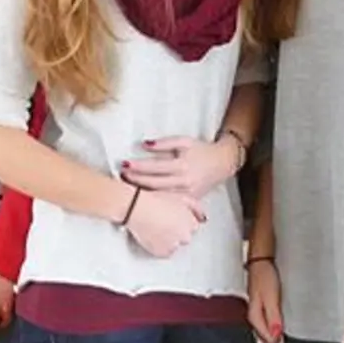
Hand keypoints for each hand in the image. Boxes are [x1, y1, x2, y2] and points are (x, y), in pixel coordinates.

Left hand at [121, 135, 240, 199]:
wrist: (222, 164)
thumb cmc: (201, 150)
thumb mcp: (184, 141)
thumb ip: (164, 143)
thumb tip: (144, 144)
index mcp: (182, 165)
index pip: (155, 167)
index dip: (138, 167)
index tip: (124, 164)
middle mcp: (183, 182)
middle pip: (154, 184)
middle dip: (136, 181)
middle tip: (121, 176)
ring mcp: (186, 194)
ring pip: (160, 196)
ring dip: (142, 191)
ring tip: (127, 186)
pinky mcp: (188, 201)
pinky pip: (169, 201)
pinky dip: (155, 198)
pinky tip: (142, 196)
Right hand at [123, 188, 205, 257]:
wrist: (136, 207)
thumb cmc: (156, 199)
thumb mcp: (181, 196)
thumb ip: (196, 208)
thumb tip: (204, 218)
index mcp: (191, 223)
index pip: (192, 227)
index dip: (181, 221)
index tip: (172, 217)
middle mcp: (185, 236)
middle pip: (184, 237)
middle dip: (176, 232)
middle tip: (163, 222)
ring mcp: (173, 245)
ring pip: (174, 245)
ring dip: (168, 240)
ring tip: (156, 228)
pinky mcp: (161, 252)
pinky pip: (163, 252)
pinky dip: (159, 246)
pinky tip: (152, 235)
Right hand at [246, 259, 283, 342]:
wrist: (261, 262)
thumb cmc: (264, 276)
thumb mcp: (272, 298)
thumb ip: (274, 318)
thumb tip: (277, 335)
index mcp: (254, 316)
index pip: (265, 338)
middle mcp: (253, 315)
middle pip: (264, 336)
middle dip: (274, 342)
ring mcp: (256, 311)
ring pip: (265, 330)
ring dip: (274, 335)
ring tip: (284, 339)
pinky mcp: (261, 306)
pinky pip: (267, 322)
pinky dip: (273, 326)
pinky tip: (279, 325)